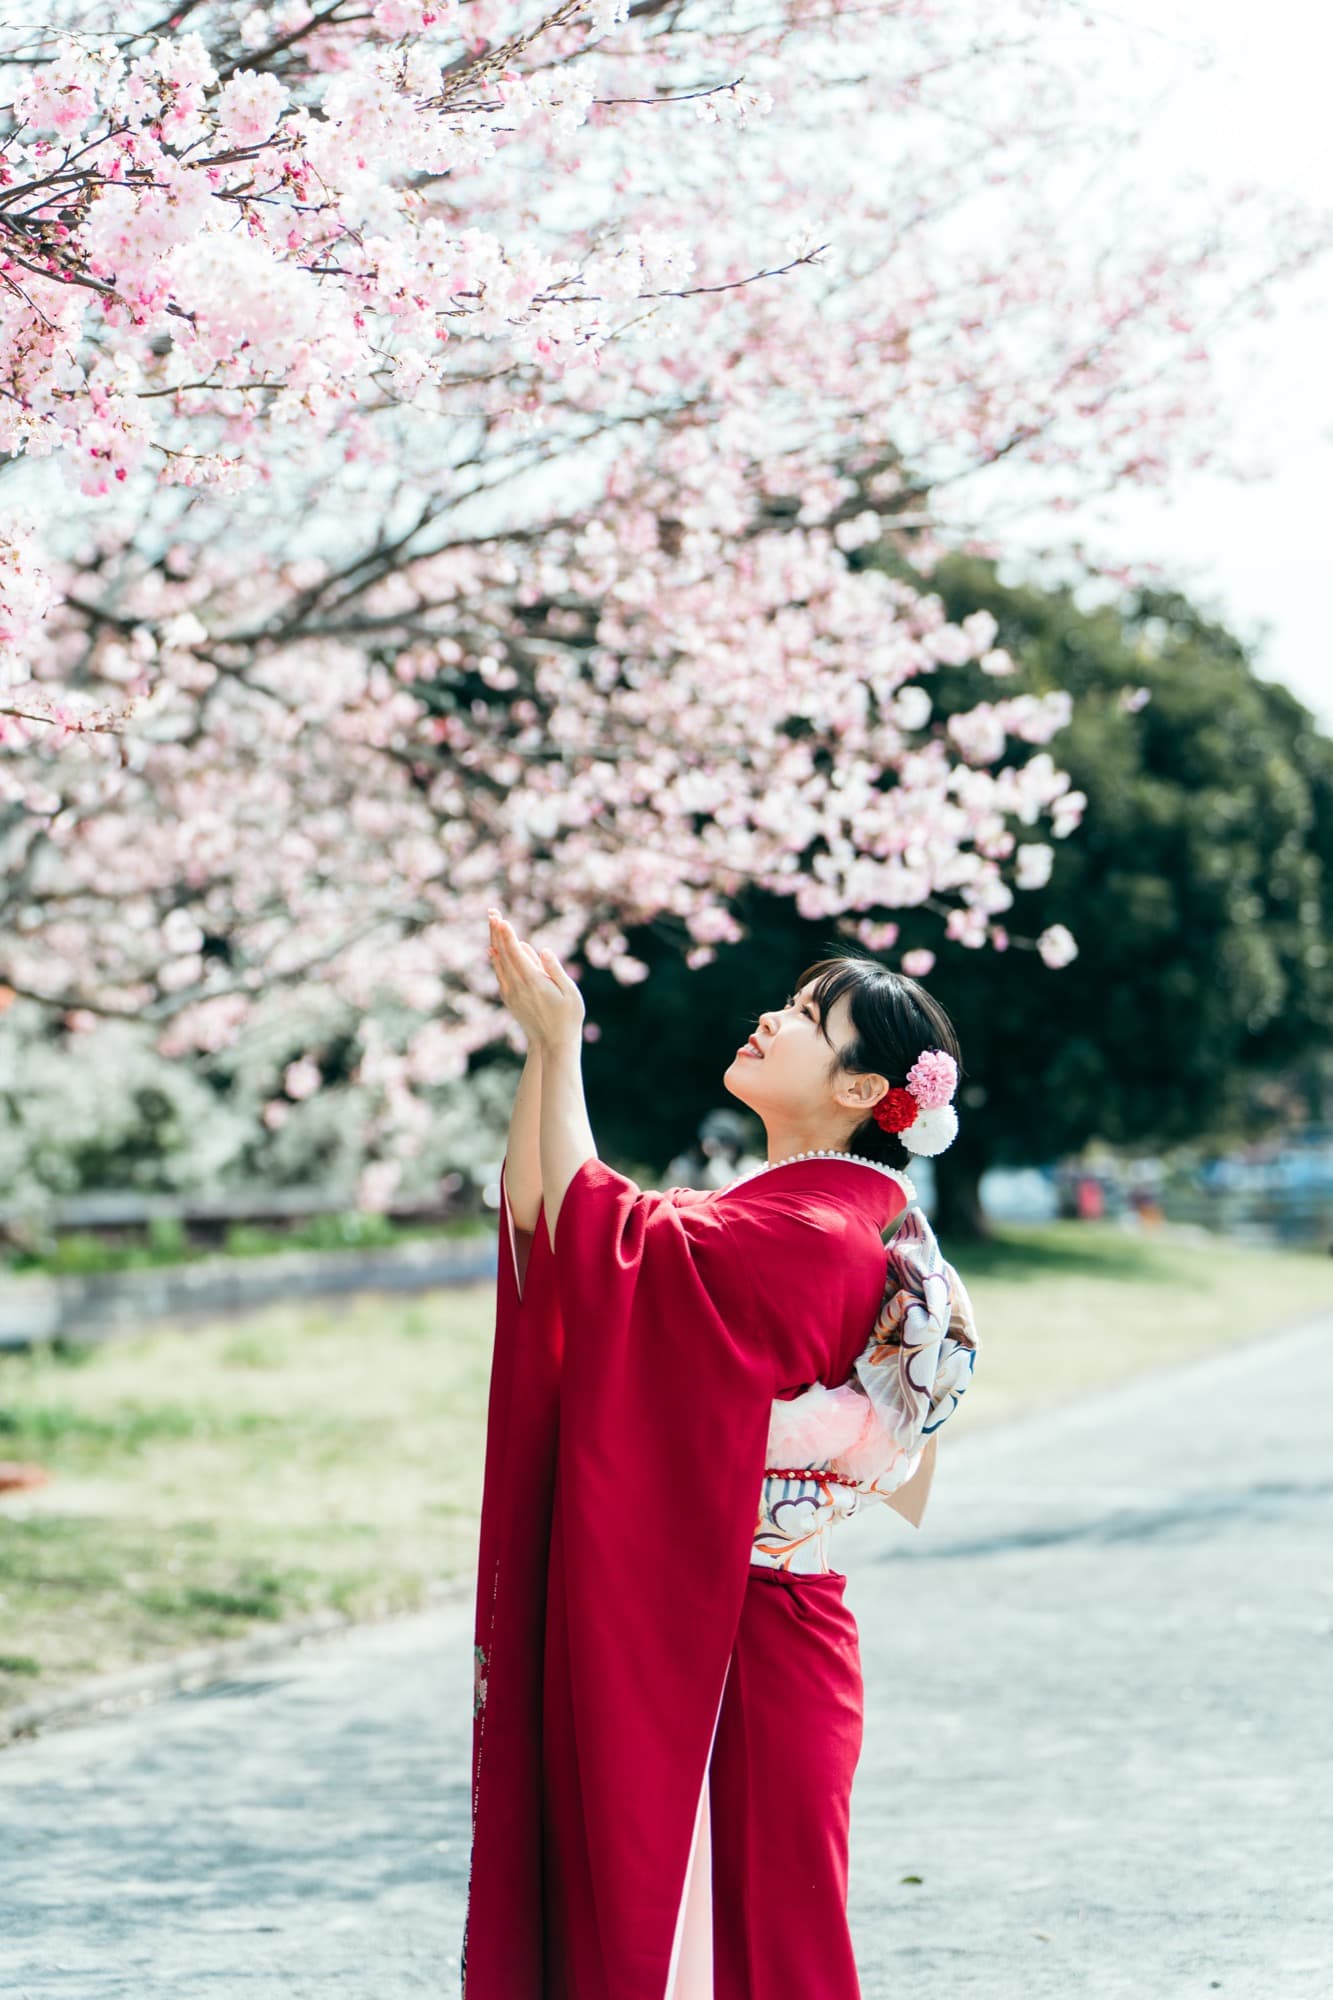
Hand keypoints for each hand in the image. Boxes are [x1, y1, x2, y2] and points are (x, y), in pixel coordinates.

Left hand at [487, 909, 585, 1049]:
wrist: (552, 1044)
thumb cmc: (568, 1017)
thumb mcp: (570, 993)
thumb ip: (555, 970)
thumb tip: (544, 950)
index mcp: (533, 982)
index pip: (515, 953)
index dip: (507, 935)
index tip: (500, 919)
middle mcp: (517, 986)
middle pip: (503, 954)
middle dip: (497, 932)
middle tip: (491, 912)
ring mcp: (511, 993)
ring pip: (499, 963)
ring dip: (495, 942)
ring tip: (492, 923)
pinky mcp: (509, 998)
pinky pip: (500, 974)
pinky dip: (495, 959)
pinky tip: (493, 949)